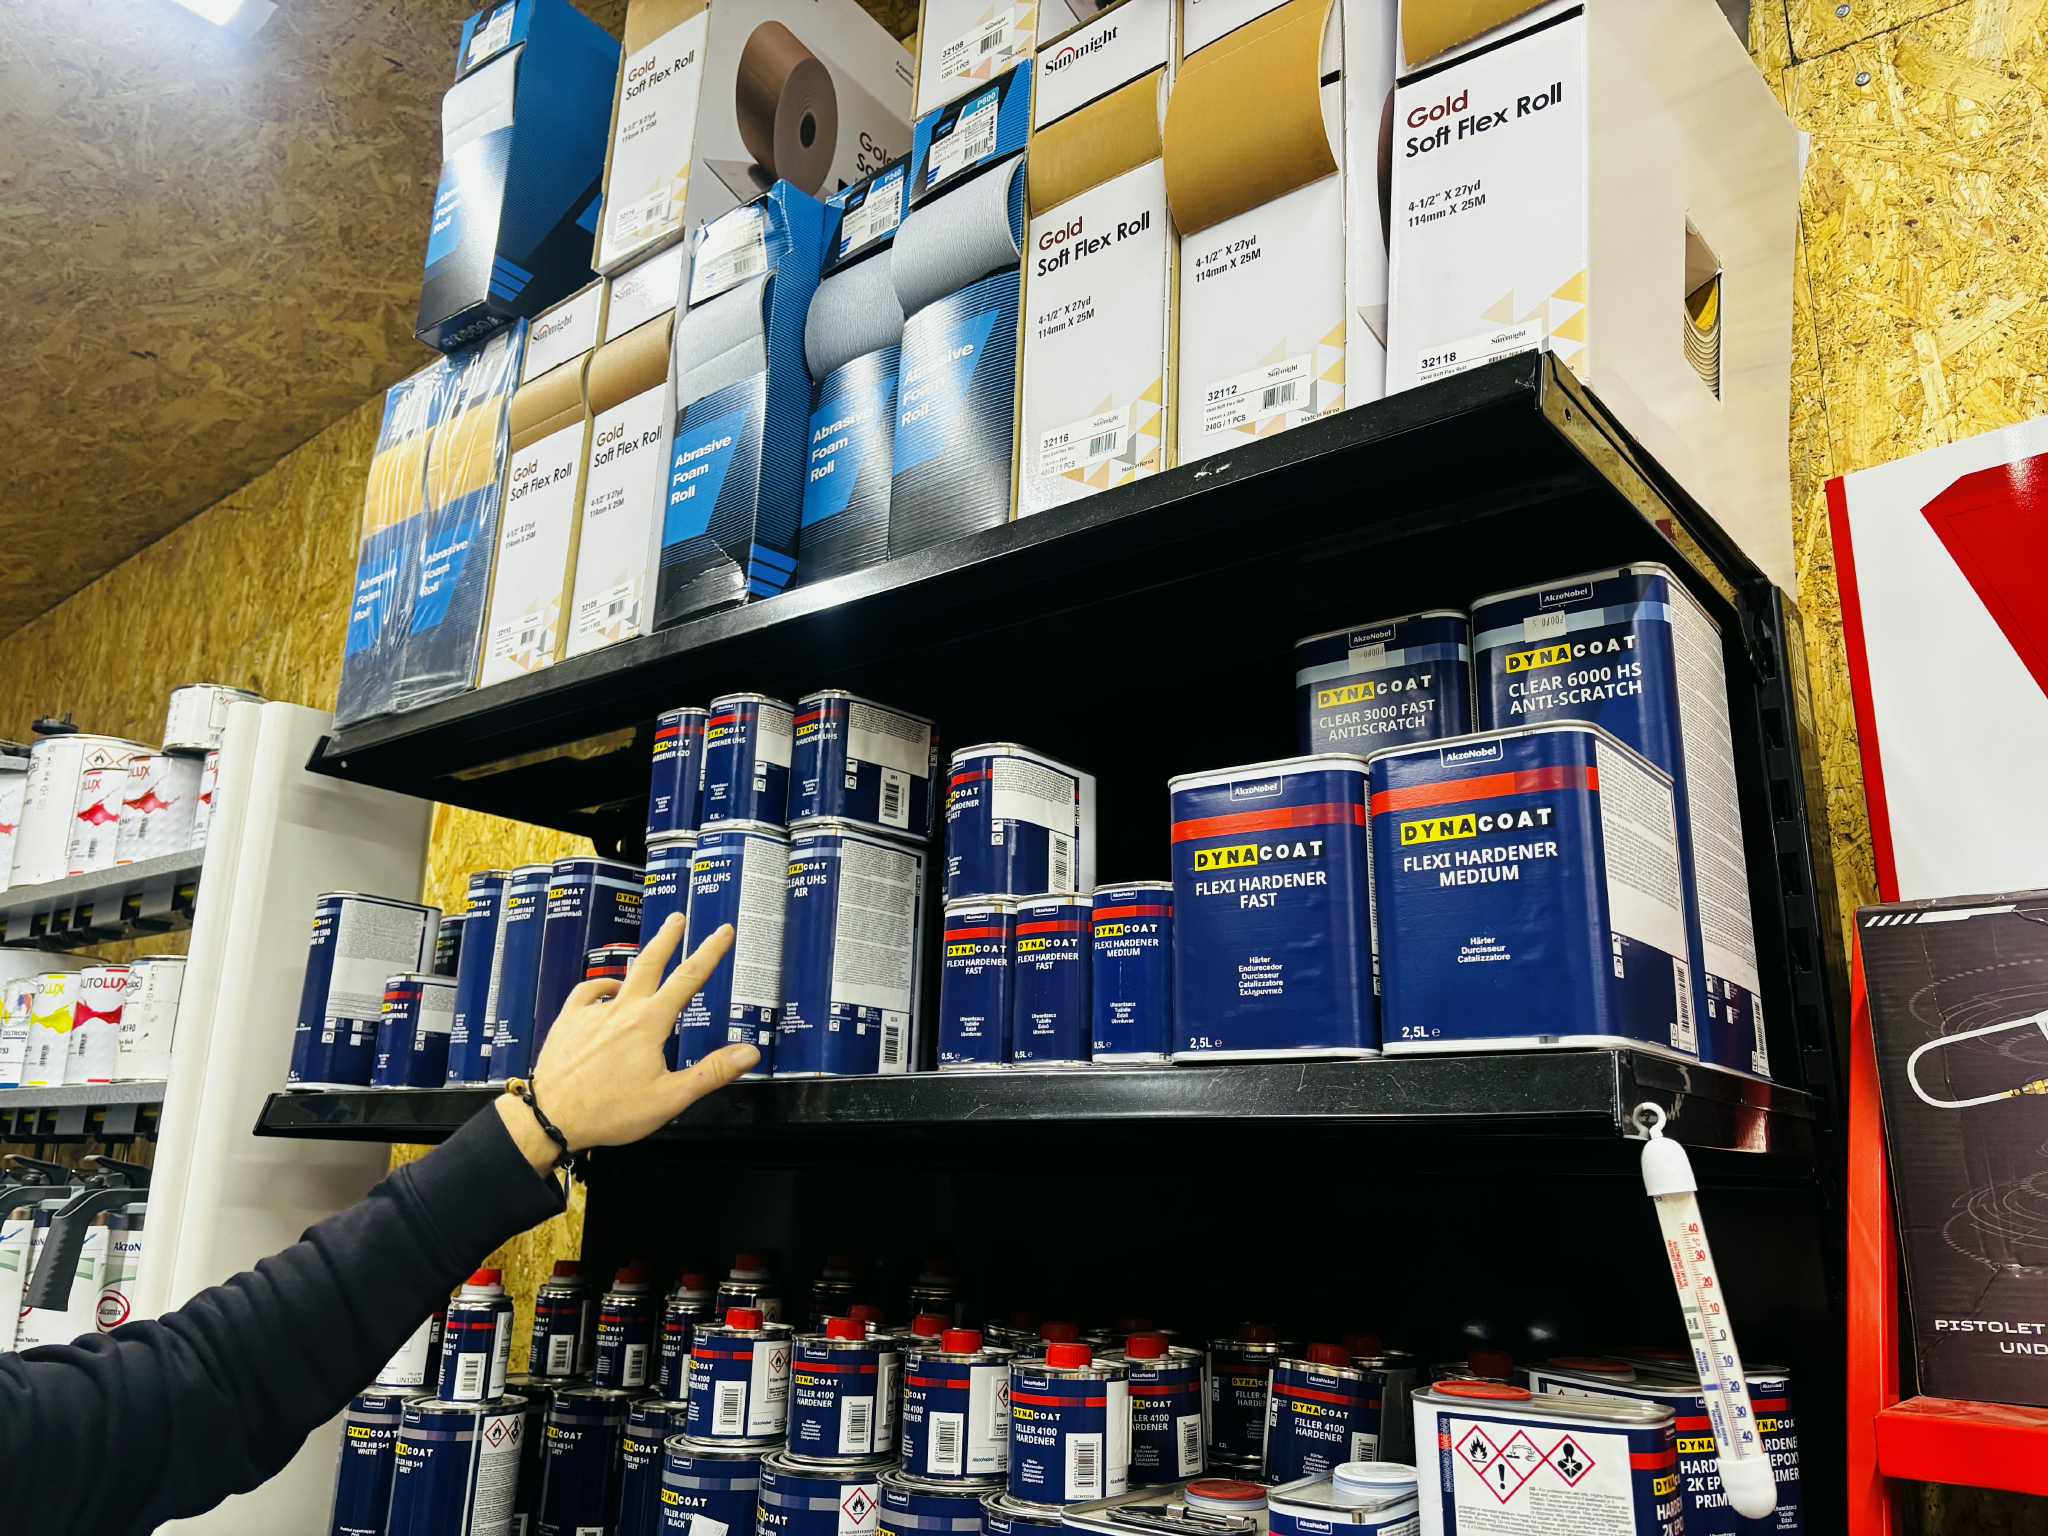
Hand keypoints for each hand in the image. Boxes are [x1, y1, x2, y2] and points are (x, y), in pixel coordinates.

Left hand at [495, 916, 754, 1171]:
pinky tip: (606, 991)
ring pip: (619, 977)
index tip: (723, 931)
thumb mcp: (670, 1098)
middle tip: (678, 917)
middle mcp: (621, 1009)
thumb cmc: (610, 1111)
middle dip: (668, 937)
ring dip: (637, 964)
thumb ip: (711, 1073)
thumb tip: (748, 1053)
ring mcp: (592, 1013)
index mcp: (649, 1023)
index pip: (688, 978)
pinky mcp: (568, 1022)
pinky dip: (600, 987)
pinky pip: (586, 993)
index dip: (710, 952)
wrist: (550, 1116)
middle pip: (650, 963)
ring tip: (648, 959)